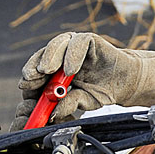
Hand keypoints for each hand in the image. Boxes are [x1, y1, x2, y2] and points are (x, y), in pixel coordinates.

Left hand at [12, 31, 154, 129]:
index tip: (26, 86)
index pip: (37, 70)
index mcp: (56, 71)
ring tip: (46, 71)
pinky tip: (71, 69)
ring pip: (56, 44)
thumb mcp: (84, 102)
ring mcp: (75, 47)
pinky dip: (72, 54)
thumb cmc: (103, 90)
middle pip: (42, 55)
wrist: (128, 82)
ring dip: (49, 57)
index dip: (30, 77)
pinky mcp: (89, 41)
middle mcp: (63, 56)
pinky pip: (77, 42)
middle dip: (34, 66)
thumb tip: (52, 113)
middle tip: (31, 78)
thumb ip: (69, 104)